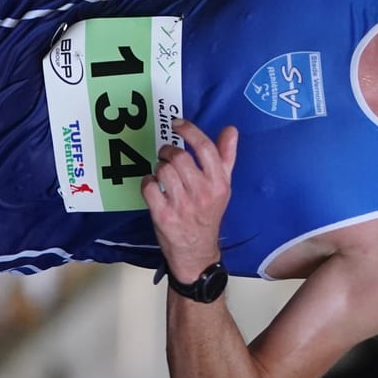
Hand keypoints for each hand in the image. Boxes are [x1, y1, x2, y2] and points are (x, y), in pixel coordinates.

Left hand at [143, 118, 237, 283]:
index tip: (177, 125)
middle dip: (168, 151)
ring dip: (158, 167)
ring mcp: (182, 205)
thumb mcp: (223, 187)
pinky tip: (152, 186)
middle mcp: (203, 193)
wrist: (197, 252)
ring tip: (161, 172)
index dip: (189, 131)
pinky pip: (149, 187)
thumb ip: (226, 157)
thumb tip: (231, 130)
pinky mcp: (164, 216)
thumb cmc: (209, 215)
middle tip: (166, 154)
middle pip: (179, 157)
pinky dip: (147, 182)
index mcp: (219, 183)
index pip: (205, 148)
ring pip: (163, 170)